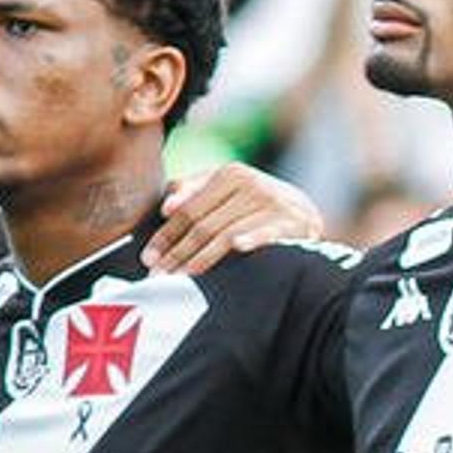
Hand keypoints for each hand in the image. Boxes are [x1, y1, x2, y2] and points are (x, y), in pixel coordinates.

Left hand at [147, 165, 328, 272]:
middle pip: (203, 225)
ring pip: (226, 235)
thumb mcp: (226, 192)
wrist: (306, 213)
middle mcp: (251, 184)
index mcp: (230, 174)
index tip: (147, 259)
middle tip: (157, 276)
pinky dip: (254, 238)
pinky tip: (239, 248)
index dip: (165, 235)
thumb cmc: (255, 207)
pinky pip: (268, 233)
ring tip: (181, 279)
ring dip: (201, 259)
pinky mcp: (294, 221)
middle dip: (177, 253)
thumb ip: (194, 192)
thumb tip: (166, 207)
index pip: (188, 210)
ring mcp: (273, 202)